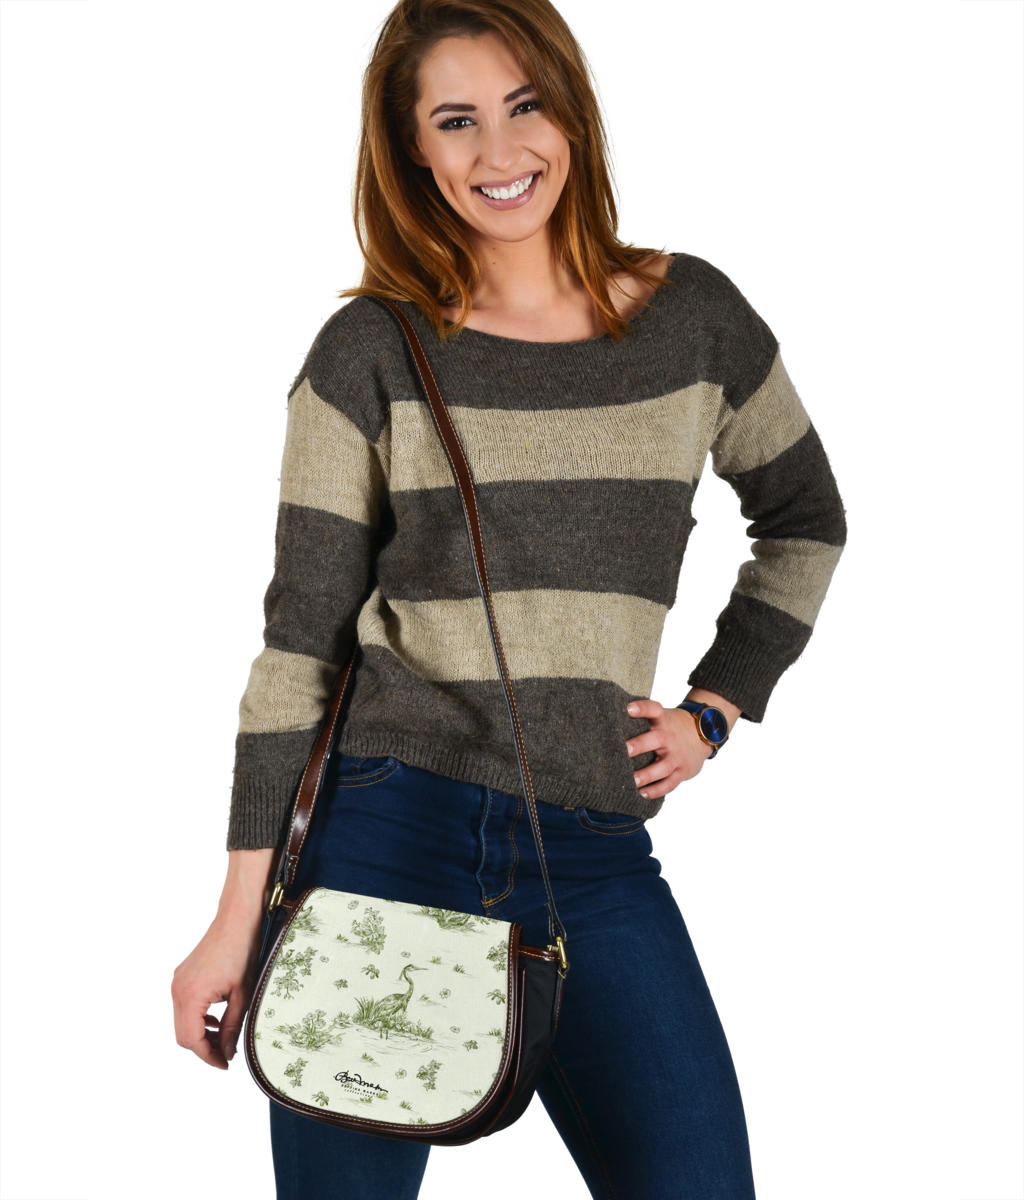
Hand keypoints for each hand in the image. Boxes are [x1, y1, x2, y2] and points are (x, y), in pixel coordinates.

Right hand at [171, 904, 264, 1069]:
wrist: (237, 920)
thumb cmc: (242, 952)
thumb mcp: (242, 995)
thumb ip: (232, 1028)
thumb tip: (227, 1053)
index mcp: (190, 996)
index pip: (192, 1040)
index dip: (208, 1056)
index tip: (224, 1065)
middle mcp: (177, 990)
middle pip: (182, 1035)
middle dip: (203, 1048)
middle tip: (225, 1055)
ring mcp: (177, 981)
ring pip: (182, 1021)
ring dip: (199, 1034)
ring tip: (223, 1039)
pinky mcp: (182, 975)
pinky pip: (184, 1006)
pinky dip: (196, 1018)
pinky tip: (215, 1019)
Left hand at [625, 697, 717, 799]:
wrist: (704, 735)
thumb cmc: (671, 727)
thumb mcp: (662, 718)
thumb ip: (643, 720)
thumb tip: (608, 718)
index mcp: (663, 721)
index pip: (653, 710)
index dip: (642, 708)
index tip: (628, 708)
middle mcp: (669, 737)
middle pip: (656, 739)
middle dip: (640, 745)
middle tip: (625, 750)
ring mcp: (677, 756)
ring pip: (663, 767)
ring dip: (647, 774)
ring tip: (632, 780)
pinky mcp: (682, 771)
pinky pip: (670, 783)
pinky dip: (657, 790)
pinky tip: (643, 794)